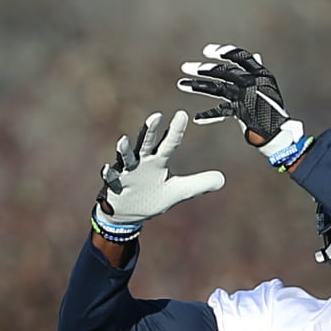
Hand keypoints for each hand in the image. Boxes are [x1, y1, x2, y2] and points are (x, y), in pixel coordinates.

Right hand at [92, 110, 224, 241]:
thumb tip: (222, 179)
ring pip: (125, 158)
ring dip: (124, 149)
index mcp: (157, 162)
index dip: (175, 130)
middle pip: (146, 143)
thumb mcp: (177, 192)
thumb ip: (198, 184)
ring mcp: (125, 173)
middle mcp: (140, 163)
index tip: (182, 114)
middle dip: (150, 130)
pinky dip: (109, 174)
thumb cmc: (150, 197)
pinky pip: (110, 179)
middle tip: (156, 116)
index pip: (168, 144)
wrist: (127, 215)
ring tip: (123, 140)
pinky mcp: (113, 186)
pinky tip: (107, 170)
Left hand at [177, 43, 310, 168]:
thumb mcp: (268, 86)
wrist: (279, 132)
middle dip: (204, 69)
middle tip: (185, 67)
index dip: (224, 52)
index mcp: (261, 73)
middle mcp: (254, 82)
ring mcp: (247, 97)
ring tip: (181, 84)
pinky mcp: (242, 112)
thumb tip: (255, 55)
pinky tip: (197, 118)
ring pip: (218, 88)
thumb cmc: (273, 108)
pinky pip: (221, 111)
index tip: (206, 51)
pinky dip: (209, 115)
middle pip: (225, 71)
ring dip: (198, 86)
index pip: (241, 57)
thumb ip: (258, 71)